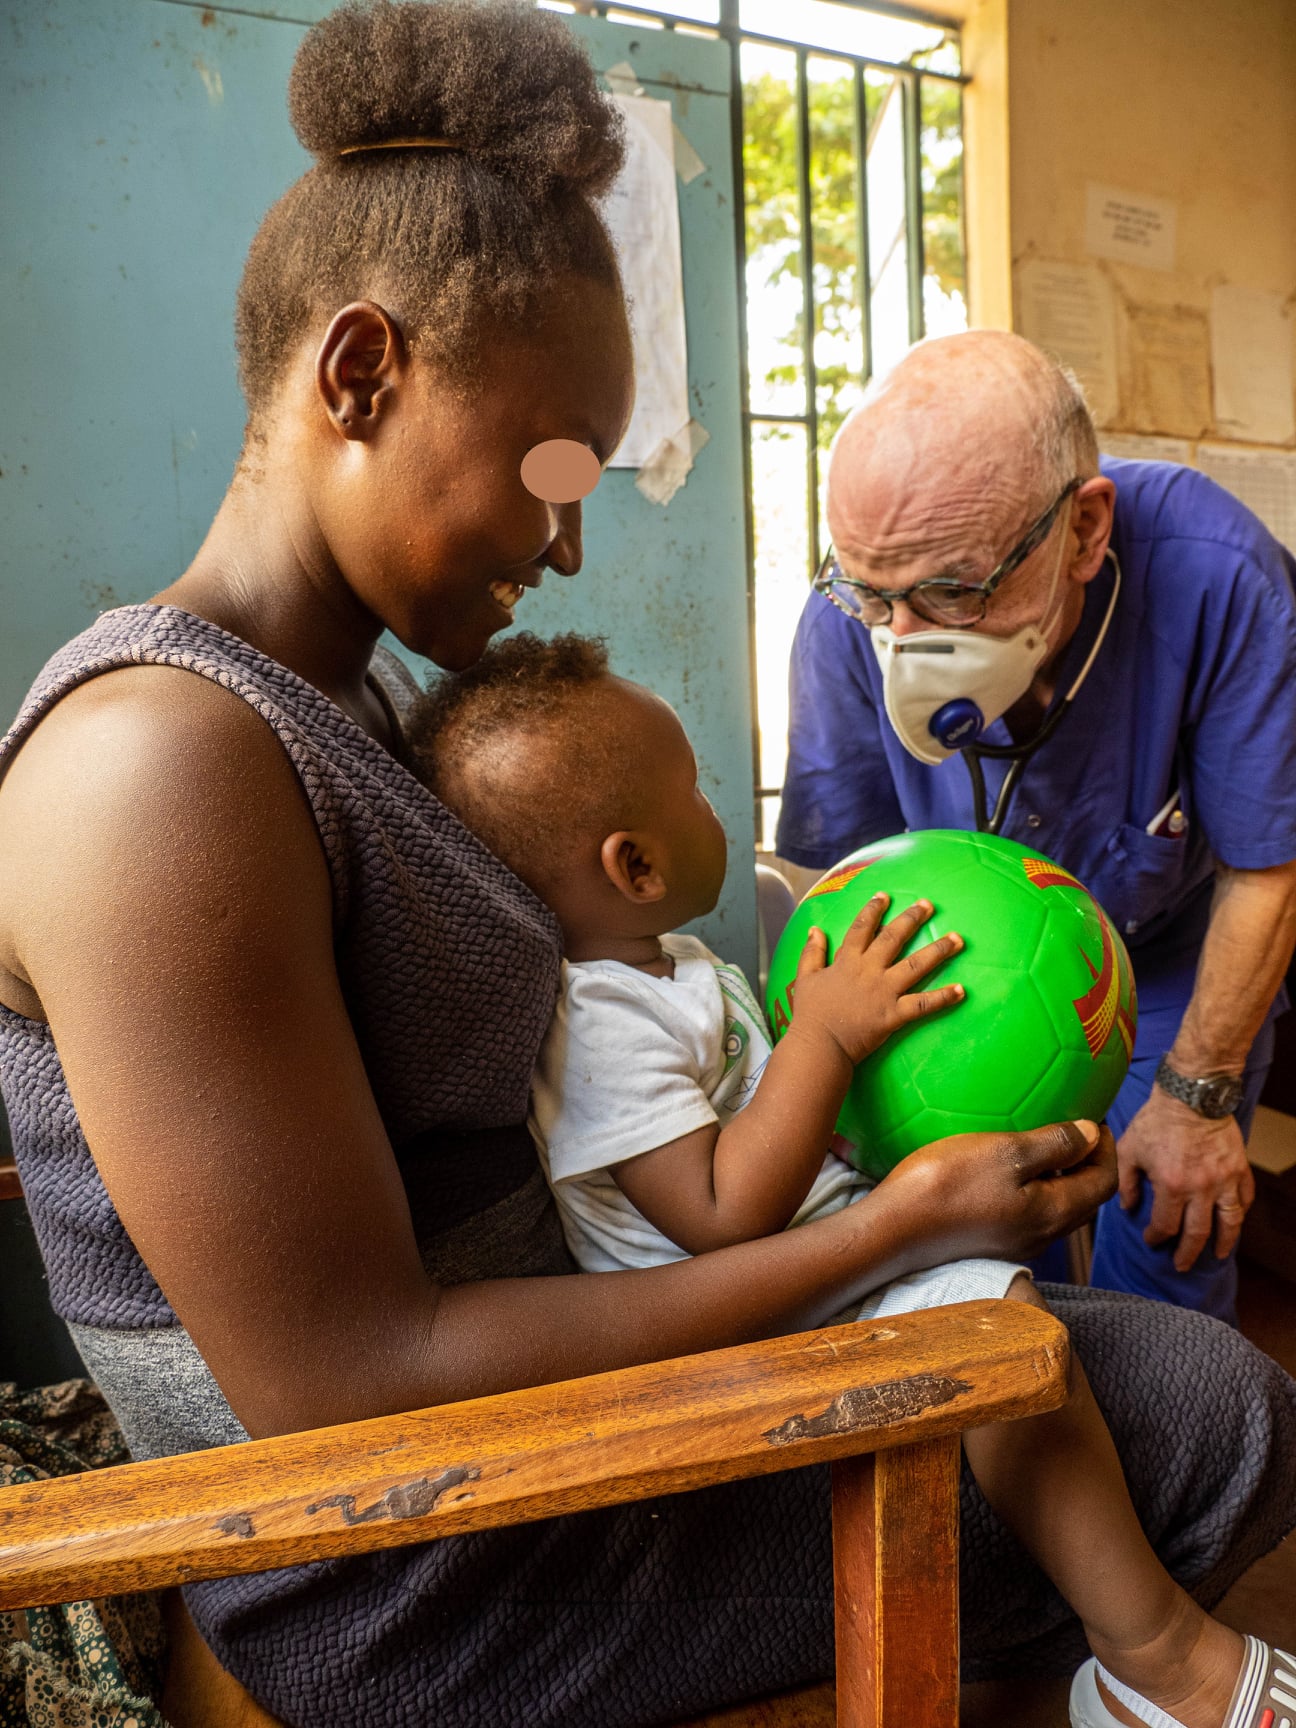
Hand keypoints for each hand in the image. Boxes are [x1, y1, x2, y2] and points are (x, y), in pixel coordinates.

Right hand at [787, 893, 963, 1067]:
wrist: (819, 1045)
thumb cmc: (810, 1014)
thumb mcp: (805, 978)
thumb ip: (811, 952)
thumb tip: (815, 930)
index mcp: (847, 961)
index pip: (862, 928)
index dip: (873, 909)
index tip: (885, 896)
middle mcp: (868, 971)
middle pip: (893, 938)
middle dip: (912, 919)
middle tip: (928, 905)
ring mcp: (884, 991)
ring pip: (916, 965)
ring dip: (938, 951)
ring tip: (957, 939)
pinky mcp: (894, 1014)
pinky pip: (923, 1004)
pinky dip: (943, 997)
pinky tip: (961, 989)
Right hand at [879, 1119, 1117, 1268]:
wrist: (893, 1229)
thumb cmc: (947, 1184)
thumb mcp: (1004, 1151)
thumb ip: (1053, 1143)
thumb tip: (1090, 1133)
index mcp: (1053, 1212)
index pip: (1103, 1182)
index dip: (1107, 1148)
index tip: (1094, 1117)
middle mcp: (1042, 1234)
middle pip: (1085, 1199)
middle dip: (1089, 1163)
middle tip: (1076, 1128)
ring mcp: (1015, 1241)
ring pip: (1057, 1208)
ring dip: (1062, 1176)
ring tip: (1045, 1144)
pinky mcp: (990, 1241)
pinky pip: (1030, 1212)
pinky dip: (1036, 1187)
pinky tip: (1008, 1170)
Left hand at [1117, 1088, 1254, 1270]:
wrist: (1191, 1094)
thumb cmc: (1156, 1120)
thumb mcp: (1130, 1149)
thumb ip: (1125, 1182)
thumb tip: (1128, 1207)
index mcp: (1172, 1186)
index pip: (1166, 1225)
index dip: (1157, 1237)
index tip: (1151, 1239)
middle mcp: (1201, 1189)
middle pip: (1198, 1233)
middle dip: (1188, 1254)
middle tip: (1182, 1265)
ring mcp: (1225, 1180)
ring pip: (1230, 1221)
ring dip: (1224, 1242)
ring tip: (1219, 1254)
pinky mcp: (1239, 1168)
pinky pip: (1245, 1197)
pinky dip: (1241, 1211)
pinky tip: (1234, 1220)